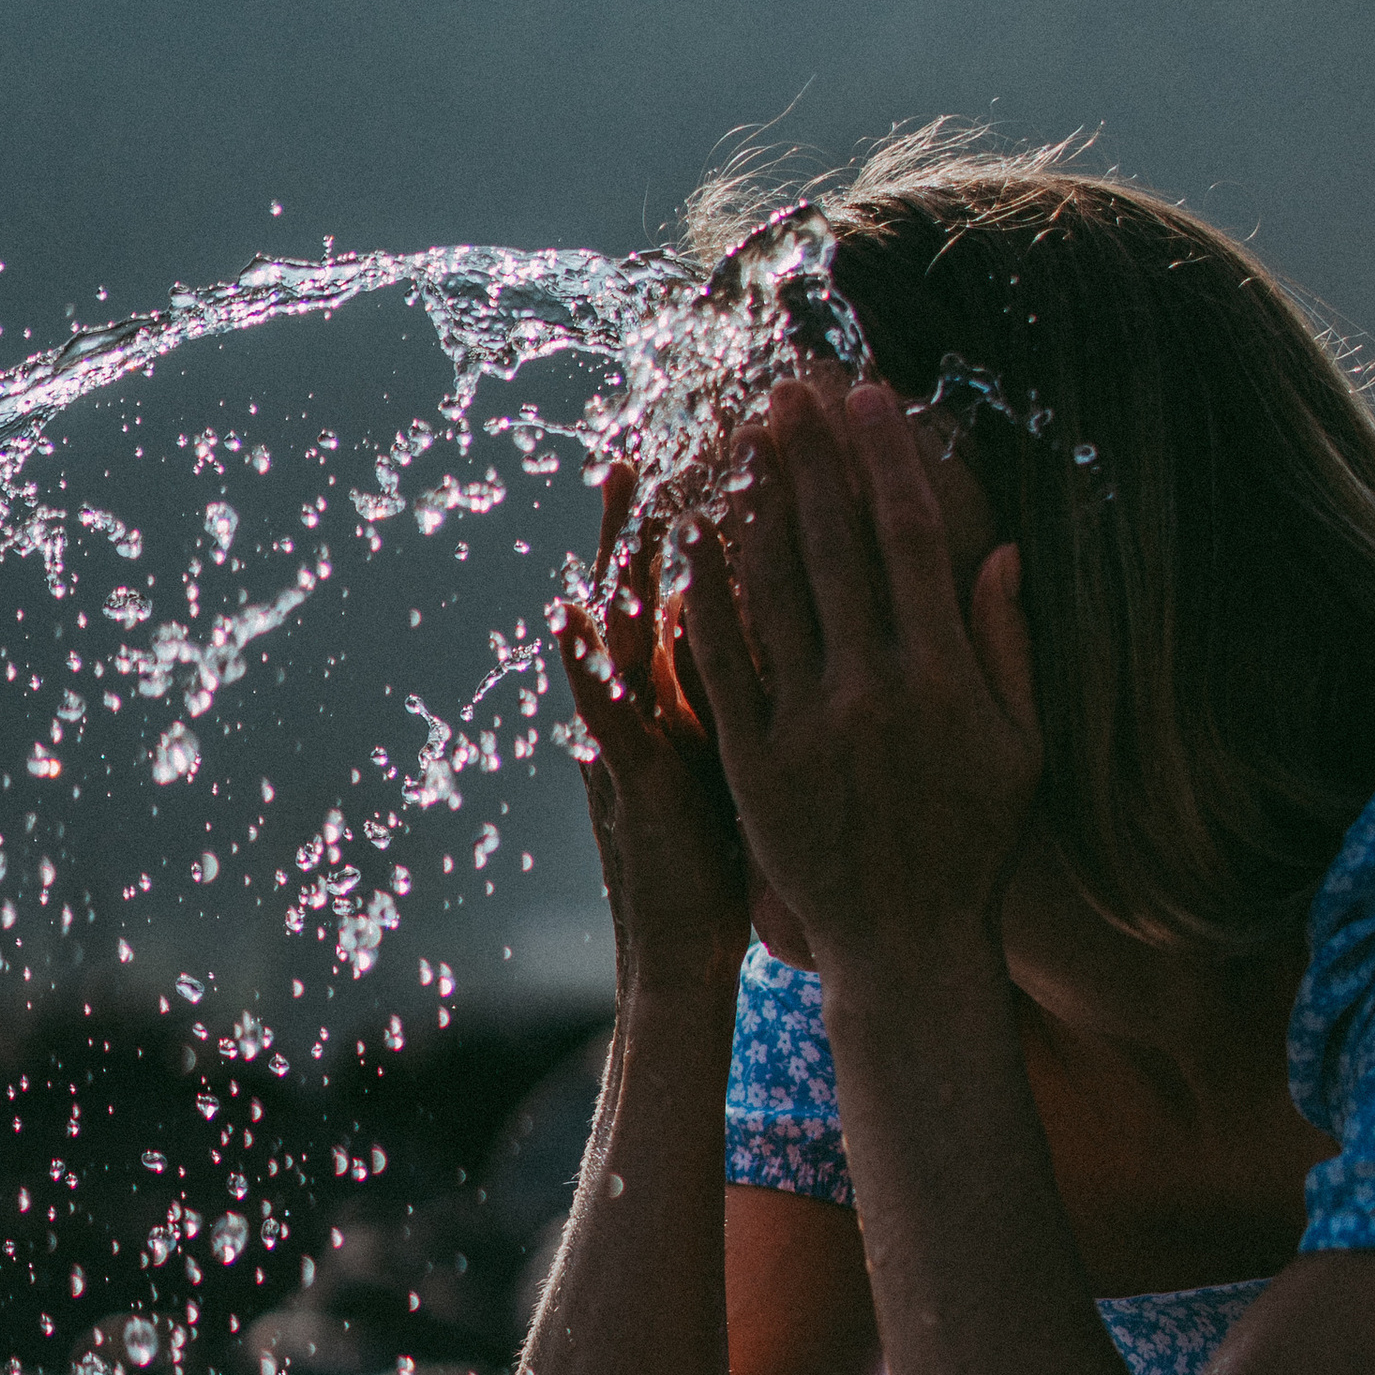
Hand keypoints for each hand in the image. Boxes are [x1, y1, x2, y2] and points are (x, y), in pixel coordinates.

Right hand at [554, 463, 747, 1000]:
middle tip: (649, 429)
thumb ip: (766, 686)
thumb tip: (803, 623)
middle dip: (650, 509)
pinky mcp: (631, 778)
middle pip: (653, 584)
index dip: (705, 517)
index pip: (699, 585)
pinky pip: (606, 713)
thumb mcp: (753, 753)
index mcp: (693, 688)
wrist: (688, 945)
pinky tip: (571, 614)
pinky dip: (588, 666)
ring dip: (622, 557)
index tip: (719, 445)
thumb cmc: (736, 852)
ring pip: (623, 627)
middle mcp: (654, 699)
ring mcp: (634, 733)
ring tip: (622, 483)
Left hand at [681, 380, 1040, 979]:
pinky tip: (691, 538)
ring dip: (753, 505)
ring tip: (737, 439)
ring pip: (772, 591)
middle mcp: (874, 690)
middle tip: (785, 391)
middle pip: (835, 547)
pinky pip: (722, 663)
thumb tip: (1003, 552)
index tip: (866, 399)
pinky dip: (706, 597)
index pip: (912, 540)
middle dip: (810, 460)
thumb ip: (1010, 647)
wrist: (906, 945)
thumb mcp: (1021, 749)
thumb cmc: (973, 843)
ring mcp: (808, 726)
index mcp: (944, 677)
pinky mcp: (754, 762)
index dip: (886, 462)